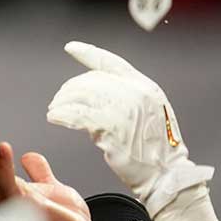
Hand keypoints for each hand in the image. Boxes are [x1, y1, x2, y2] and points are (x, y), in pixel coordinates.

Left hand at [47, 41, 212, 216]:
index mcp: (145, 86)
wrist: (166, 174)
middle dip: (69, 89)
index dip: (88, 53)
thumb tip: (93, 93)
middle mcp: (135, 92)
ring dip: (62, 102)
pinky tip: (54, 118)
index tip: (70, 47)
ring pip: (81, 96)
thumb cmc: (155, 149)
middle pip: (90, 80)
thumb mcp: (147, 113)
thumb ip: (126, 98)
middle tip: (58, 101)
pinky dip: (62, 115)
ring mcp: (124, 109)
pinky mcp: (111, 127)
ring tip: (54, 111)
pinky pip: (78, 115)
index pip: (111, 62)